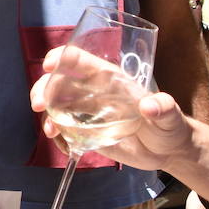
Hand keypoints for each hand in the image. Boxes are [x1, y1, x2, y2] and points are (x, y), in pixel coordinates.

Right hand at [31, 46, 193, 171]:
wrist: (167, 152)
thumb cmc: (170, 126)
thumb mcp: (170, 117)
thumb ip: (164, 108)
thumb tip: (150, 105)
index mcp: (109, 79)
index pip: (79, 59)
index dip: (62, 57)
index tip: (49, 66)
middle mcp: (92, 92)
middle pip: (58, 81)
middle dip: (43, 88)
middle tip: (38, 105)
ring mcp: (86, 112)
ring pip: (54, 105)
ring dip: (46, 114)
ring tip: (50, 131)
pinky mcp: (84, 132)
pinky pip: (62, 129)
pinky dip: (55, 134)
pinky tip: (61, 144)